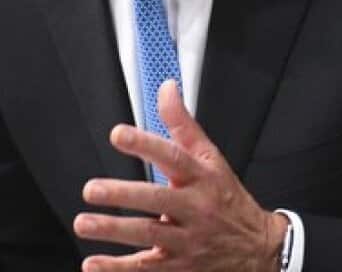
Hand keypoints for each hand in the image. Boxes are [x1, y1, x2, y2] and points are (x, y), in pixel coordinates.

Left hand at [73, 80, 286, 271]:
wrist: (257, 248)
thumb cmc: (226, 198)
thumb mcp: (211, 158)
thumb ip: (183, 124)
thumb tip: (165, 88)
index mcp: (201, 177)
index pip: (174, 156)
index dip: (146, 144)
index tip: (118, 135)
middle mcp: (195, 209)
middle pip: (158, 200)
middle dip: (123, 195)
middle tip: (91, 190)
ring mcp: (187, 241)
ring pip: (149, 236)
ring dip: (114, 231)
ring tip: (84, 223)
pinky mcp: (179, 267)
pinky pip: (146, 269)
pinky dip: (118, 269)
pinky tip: (93, 264)